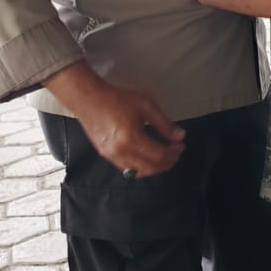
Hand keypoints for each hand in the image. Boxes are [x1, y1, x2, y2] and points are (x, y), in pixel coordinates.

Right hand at [59, 71, 185, 177]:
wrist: (89, 99)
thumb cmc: (117, 99)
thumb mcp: (146, 106)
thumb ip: (164, 123)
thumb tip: (179, 136)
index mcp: (131, 138)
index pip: (159, 155)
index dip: (174, 153)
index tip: (180, 145)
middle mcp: (120, 152)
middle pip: (151, 168)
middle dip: (167, 162)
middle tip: (176, 152)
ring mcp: (112, 156)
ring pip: (139, 171)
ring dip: (155, 167)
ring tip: (165, 155)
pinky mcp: (106, 155)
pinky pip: (128, 168)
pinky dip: (142, 166)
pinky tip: (148, 156)